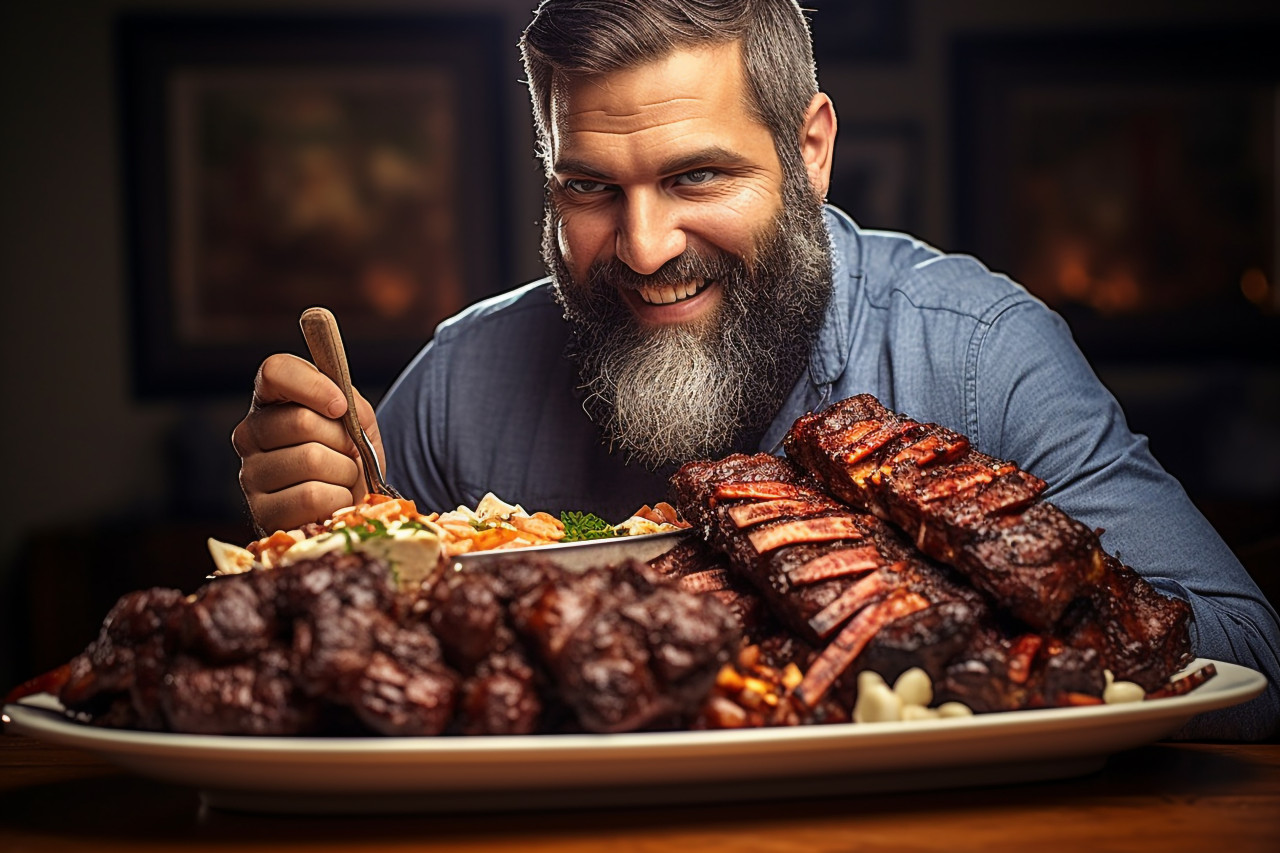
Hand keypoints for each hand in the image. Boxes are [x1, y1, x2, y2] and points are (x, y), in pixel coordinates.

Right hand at [231, 353, 387, 533]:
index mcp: (270, 402)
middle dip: (343, 441)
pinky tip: (333, 502)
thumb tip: (337, 404)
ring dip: (344, 472)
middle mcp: (249, 434)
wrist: (349, 508)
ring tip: (340, 479)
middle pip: (302, 421)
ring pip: (311, 459)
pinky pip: (312, 496)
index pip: (276, 371)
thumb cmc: (349, 458)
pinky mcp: (261, 512)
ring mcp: (250, 474)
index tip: (340, 406)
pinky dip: (338, 499)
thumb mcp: (358, 423)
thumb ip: (350, 405)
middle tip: (347, 454)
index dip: (313, 385)